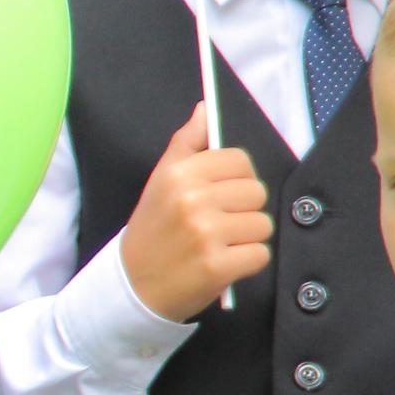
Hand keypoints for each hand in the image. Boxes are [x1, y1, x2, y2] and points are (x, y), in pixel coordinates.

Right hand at [120, 106, 272, 321]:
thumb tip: (205, 109)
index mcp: (179, 174)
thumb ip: (186, 144)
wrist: (132, 286)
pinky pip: (260, 254)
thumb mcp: (160, 182)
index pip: (239, 161)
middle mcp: (192, 200)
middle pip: (256, 192)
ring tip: (218, 245)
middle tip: (215, 225)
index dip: (234, 180)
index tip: (216, 197)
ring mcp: (206, 234)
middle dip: (242, 210)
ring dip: (246, 238)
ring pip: (262, 224)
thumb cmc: (152, 230)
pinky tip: (223, 264)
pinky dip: (246, 262)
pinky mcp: (218, 266)